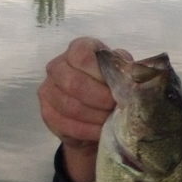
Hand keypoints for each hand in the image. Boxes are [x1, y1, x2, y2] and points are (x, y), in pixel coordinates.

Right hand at [37, 37, 128, 181]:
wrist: (96, 113)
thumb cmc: (111, 87)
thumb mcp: (124, 75)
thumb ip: (127, 72)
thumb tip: (134, 78)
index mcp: (79, 49)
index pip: (82, 57)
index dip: (100, 75)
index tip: (116, 89)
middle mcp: (58, 66)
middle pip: (74, 83)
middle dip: (99, 99)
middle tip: (116, 108)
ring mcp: (48, 89)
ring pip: (69, 106)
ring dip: (94, 117)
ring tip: (111, 121)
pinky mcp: (47, 112)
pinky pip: (65, 124)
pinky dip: (86, 130)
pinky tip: (100, 131)